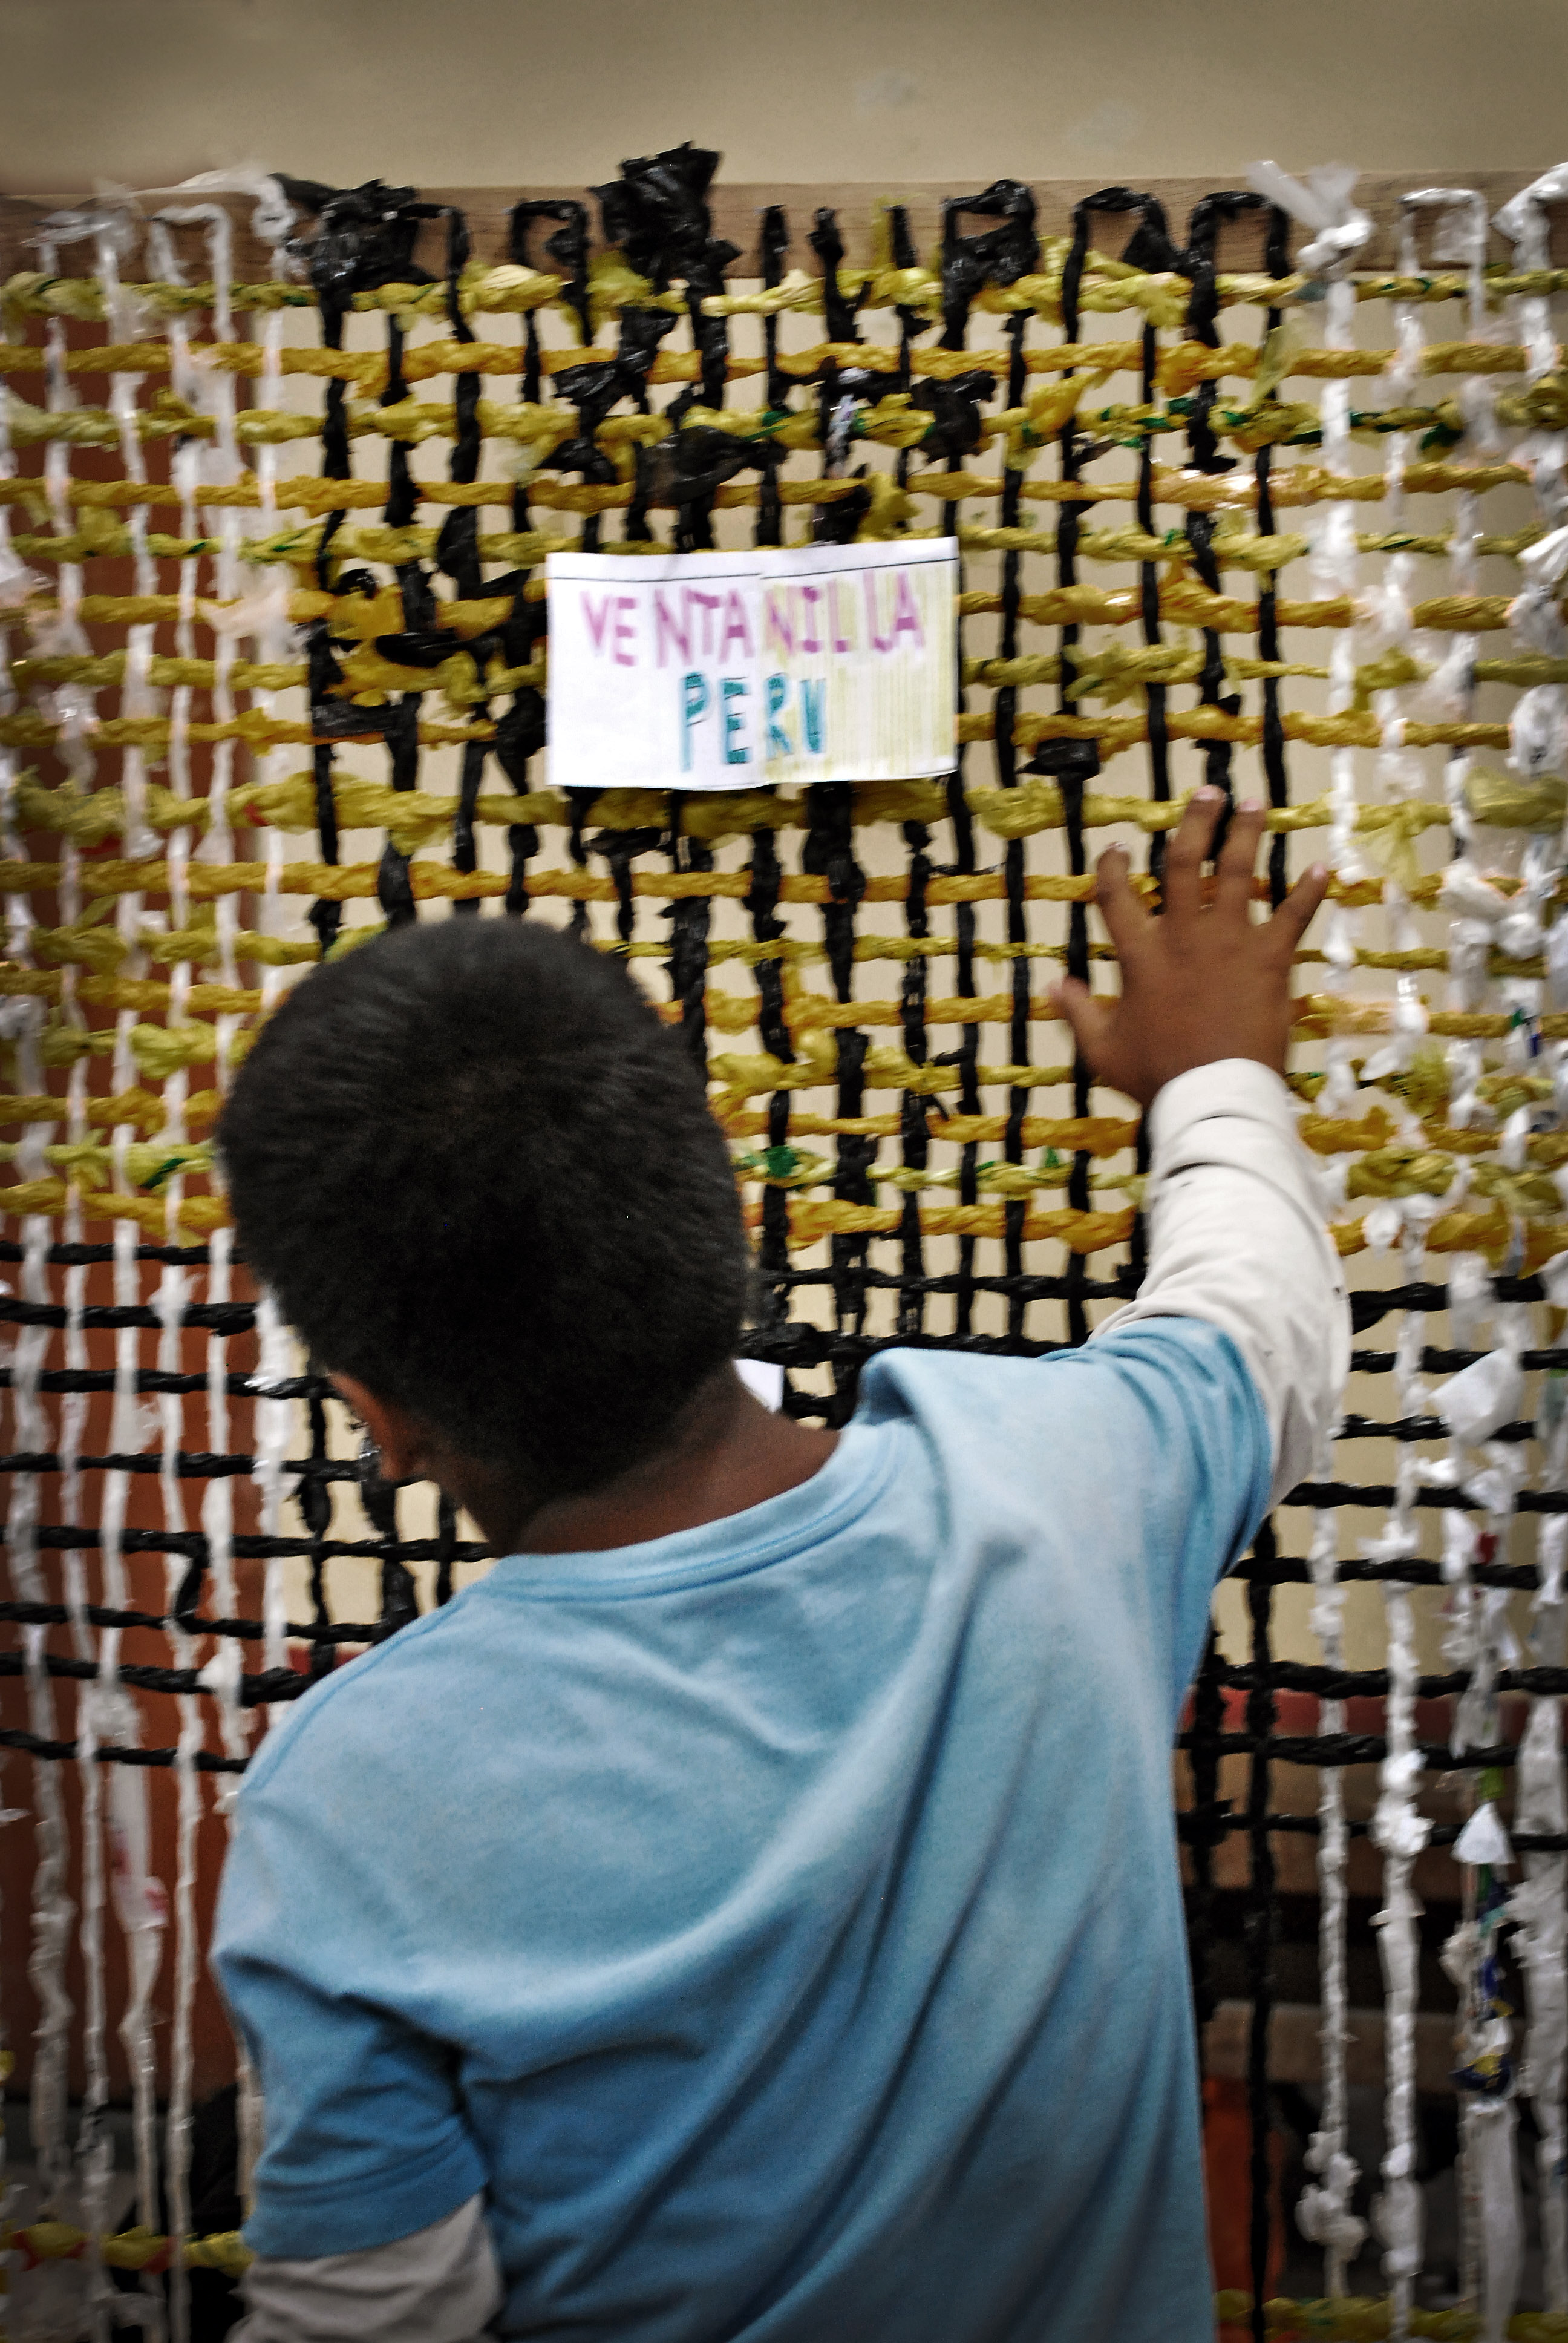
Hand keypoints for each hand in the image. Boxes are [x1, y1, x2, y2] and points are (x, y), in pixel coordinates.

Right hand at [1051, 789, 1328, 1109]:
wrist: (1214, 1094)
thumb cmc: (1156, 1076)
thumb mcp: (1103, 1050)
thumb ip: (1078, 1013)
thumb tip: (1053, 985)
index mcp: (1140, 954)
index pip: (1116, 896)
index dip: (1113, 867)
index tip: (1117, 847)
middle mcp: (1183, 934)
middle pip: (1184, 862)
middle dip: (1196, 822)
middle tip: (1209, 793)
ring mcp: (1230, 941)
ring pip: (1238, 872)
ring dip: (1247, 833)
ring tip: (1256, 803)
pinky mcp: (1270, 958)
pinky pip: (1294, 916)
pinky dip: (1309, 891)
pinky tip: (1322, 868)